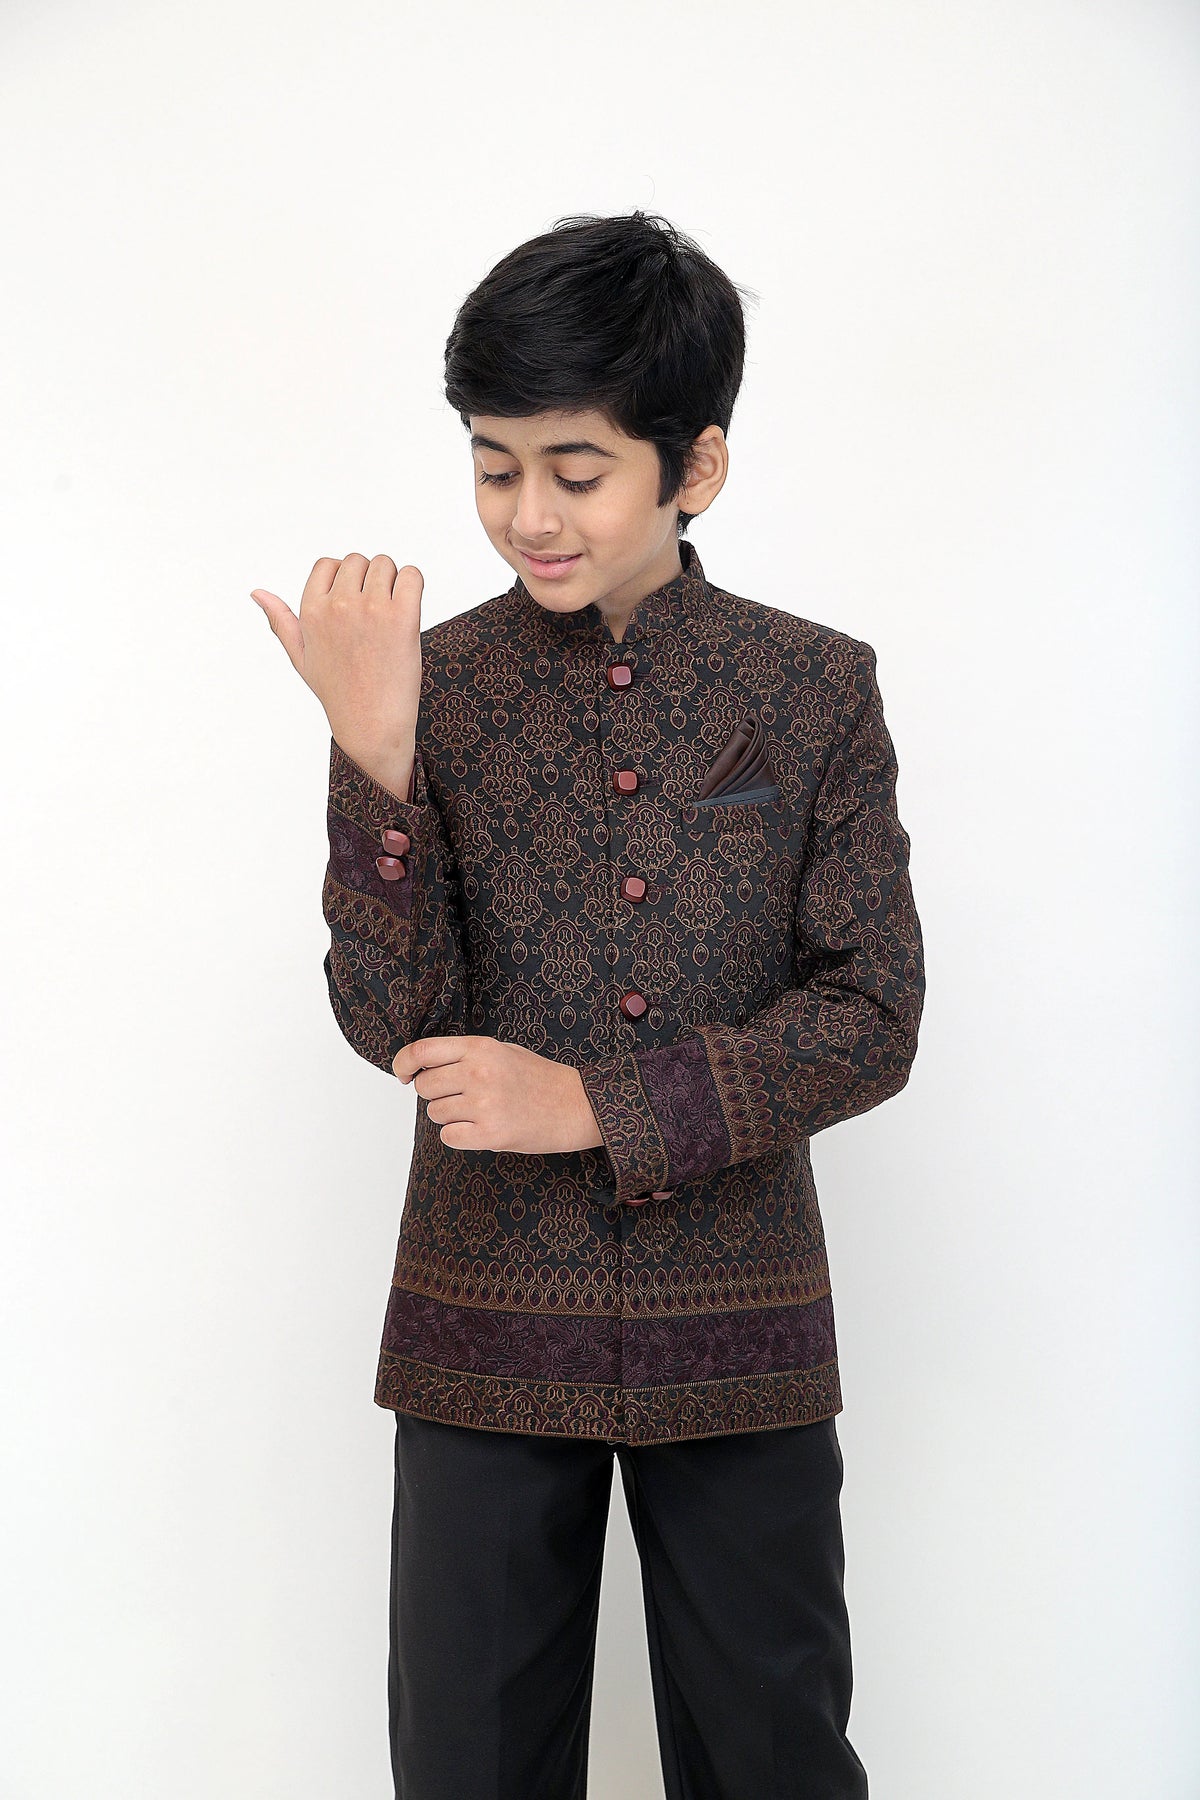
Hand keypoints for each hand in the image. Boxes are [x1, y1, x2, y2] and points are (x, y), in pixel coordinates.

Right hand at [249, 554, 422, 764]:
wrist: (372, 724)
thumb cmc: (338, 692)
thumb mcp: (301, 656)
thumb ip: (281, 621)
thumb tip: (257, 593)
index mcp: (311, 610)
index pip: (328, 564)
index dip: (344, 581)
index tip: (353, 608)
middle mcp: (338, 605)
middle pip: (359, 561)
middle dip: (369, 580)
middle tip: (375, 617)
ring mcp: (371, 609)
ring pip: (385, 564)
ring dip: (392, 582)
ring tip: (390, 617)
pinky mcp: (402, 617)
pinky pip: (412, 575)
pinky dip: (413, 584)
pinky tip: (409, 609)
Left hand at [392, 1036, 604, 1155]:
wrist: (576, 1105)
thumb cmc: (537, 1078)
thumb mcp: (500, 1051)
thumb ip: (462, 1055)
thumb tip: (420, 1067)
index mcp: (480, 1048)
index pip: (422, 1051)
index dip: (403, 1063)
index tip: (403, 1074)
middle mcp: (478, 1073)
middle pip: (425, 1087)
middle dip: (435, 1094)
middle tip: (460, 1096)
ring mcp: (484, 1105)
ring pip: (435, 1113)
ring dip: (450, 1116)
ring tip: (480, 1112)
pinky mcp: (490, 1135)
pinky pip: (448, 1137)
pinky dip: (459, 1136)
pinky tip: (480, 1129)